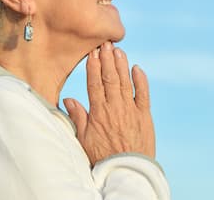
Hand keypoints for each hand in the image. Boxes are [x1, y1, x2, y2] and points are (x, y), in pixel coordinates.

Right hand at [63, 42, 155, 165]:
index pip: (95, 83)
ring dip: (121, 64)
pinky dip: (141, 80)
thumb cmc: (102, 157)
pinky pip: (144, 93)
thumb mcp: (84, 139)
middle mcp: (115, 107)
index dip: (93, 66)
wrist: (126, 170)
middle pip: (110, 78)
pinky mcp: (145, 115)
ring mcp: (131, 110)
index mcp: (99, 112)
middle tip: (105, 43)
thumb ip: (78, 117)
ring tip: (118, 50)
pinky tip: (137, 68)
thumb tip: (69, 99)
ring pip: (125, 82)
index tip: (92, 52)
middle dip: (107, 59)